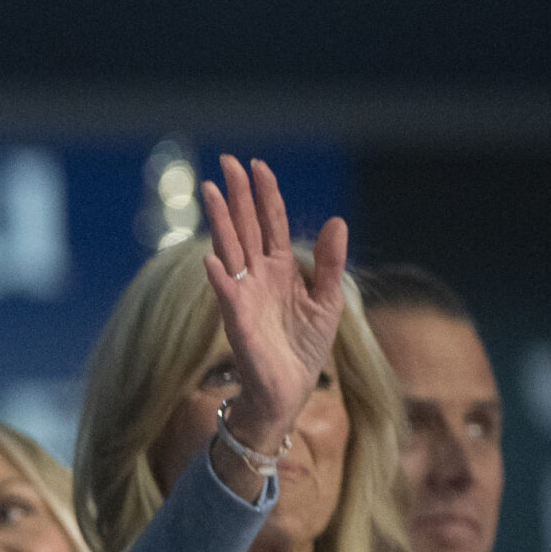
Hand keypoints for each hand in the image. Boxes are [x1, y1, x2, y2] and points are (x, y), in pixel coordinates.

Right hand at [200, 156, 347, 454]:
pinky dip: (219, 278)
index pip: (271, 223)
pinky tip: (213, 260)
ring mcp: (244, 294)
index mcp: (280, 268)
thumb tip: (338, 221)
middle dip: (237, 194)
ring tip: (212, 191)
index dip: (266, 194)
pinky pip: (227, 295)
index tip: (257, 165)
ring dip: (220, 221)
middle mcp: (257, 275)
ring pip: (230, 248)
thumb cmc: (304, 348)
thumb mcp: (328, 302)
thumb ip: (331, 263)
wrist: (289, 390)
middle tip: (227, 161)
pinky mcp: (237, 320)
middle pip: (245, 226)